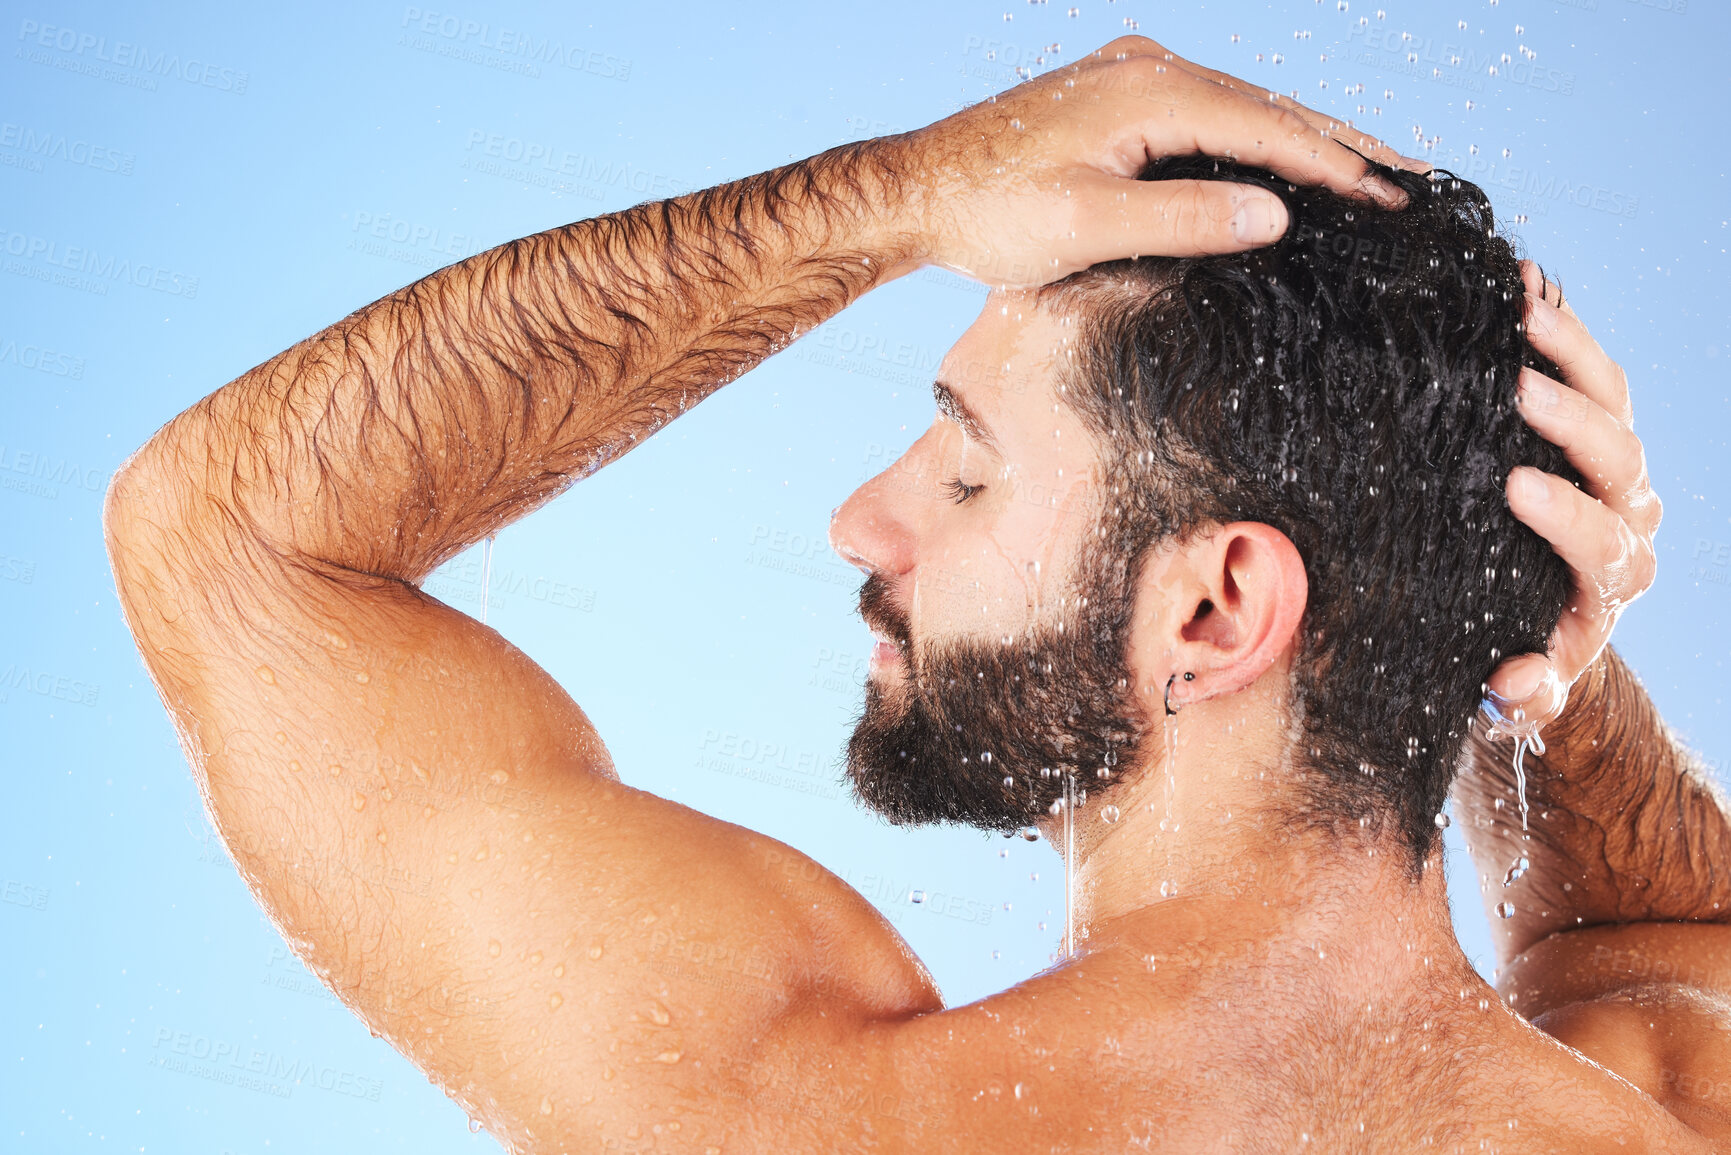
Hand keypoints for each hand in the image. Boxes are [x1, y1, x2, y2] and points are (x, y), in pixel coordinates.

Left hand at [895, 35, 1423, 287]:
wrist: (917, 191)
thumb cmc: (990, 213)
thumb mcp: (1088, 226)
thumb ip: (1184, 219)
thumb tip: (1277, 216)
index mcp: (1152, 91)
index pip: (1271, 128)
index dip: (1337, 167)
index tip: (1394, 198)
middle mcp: (1149, 67)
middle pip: (1269, 105)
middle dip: (1341, 144)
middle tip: (1411, 178)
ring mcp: (1131, 76)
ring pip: (1241, 105)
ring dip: (1302, 138)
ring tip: (1366, 168)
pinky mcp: (1115, 97)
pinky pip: (1207, 111)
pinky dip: (1254, 135)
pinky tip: (1278, 160)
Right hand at [1482, 261, 1660, 734]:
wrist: (1546, 619)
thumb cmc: (1519, 650)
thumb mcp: (1518, 692)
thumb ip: (1523, 697)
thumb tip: (1517, 680)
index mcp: (1613, 580)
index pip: (1605, 542)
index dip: (1568, 514)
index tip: (1515, 488)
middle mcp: (1629, 516)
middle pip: (1620, 460)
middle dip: (1572, 422)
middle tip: (1517, 389)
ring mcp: (1615, 464)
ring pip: (1613, 399)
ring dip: (1571, 351)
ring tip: (1521, 310)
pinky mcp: (1593, 424)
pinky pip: (1590, 366)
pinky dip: (1560, 325)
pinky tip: (1521, 285)